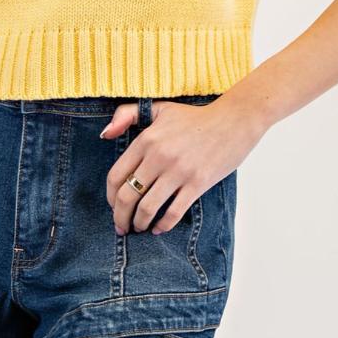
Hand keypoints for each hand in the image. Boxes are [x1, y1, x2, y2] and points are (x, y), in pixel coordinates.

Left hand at [102, 93, 266, 234]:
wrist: (233, 121)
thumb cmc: (194, 117)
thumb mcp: (158, 109)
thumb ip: (126, 116)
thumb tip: (105, 135)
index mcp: (146, 139)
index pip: (116, 175)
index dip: (110, 197)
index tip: (113, 206)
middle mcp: (159, 156)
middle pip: (128, 196)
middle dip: (120, 217)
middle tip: (121, 226)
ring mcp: (179, 171)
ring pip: (148, 207)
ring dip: (139, 224)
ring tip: (139, 228)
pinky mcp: (198, 183)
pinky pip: (174, 212)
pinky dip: (163, 225)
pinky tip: (159, 229)